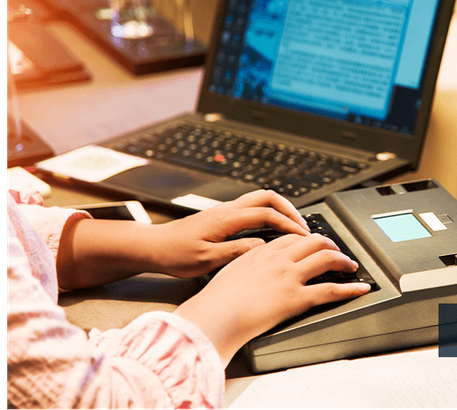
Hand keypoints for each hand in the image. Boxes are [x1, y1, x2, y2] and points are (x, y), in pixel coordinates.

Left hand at [57, 190, 308, 288]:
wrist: (154, 246)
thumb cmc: (175, 254)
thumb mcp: (206, 260)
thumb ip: (235, 252)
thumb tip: (262, 247)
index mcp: (225, 219)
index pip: (266, 214)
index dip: (288, 224)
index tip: (302, 237)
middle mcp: (226, 210)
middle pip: (267, 197)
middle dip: (289, 209)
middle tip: (303, 227)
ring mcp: (224, 211)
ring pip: (259, 199)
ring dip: (278, 210)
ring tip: (291, 228)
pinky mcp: (220, 216)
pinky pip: (250, 208)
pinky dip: (266, 214)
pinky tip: (270, 231)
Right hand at [174, 233, 370, 366]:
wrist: (217, 315)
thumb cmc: (217, 299)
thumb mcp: (228, 271)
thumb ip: (244, 263)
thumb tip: (250, 265)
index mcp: (261, 253)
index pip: (290, 237)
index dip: (305, 238)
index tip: (310, 243)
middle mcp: (278, 260)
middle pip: (312, 240)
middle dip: (329, 243)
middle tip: (336, 250)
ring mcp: (289, 277)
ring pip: (326, 258)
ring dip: (343, 259)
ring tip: (350, 265)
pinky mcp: (297, 298)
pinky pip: (331, 290)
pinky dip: (350, 289)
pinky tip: (360, 289)